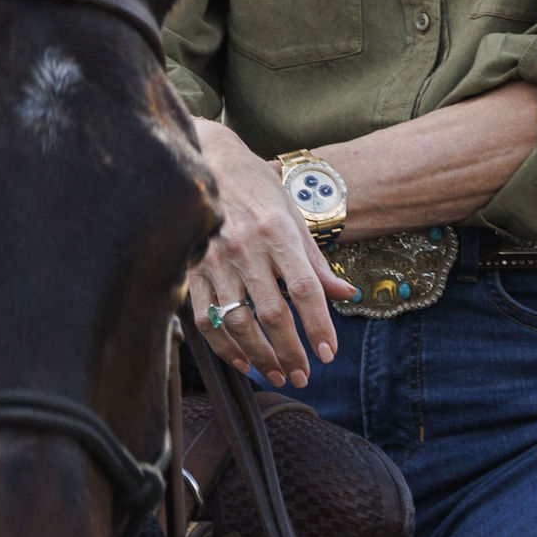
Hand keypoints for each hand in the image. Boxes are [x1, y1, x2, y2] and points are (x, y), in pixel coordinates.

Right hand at [186, 121, 354, 388]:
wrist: (207, 161)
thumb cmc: (257, 188)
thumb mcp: (293, 215)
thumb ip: (316, 261)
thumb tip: (345, 294)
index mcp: (277, 231)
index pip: (304, 288)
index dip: (319, 325)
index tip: (328, 354)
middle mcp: (246, 247)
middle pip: (272, 314)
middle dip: (290, 352)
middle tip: (302, 376)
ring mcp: (214, 260)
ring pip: (238, 323)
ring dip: (259, 356)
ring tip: (276, 373)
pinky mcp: (191, 270)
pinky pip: (206, 320)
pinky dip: (224, 346)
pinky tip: (241, 361)